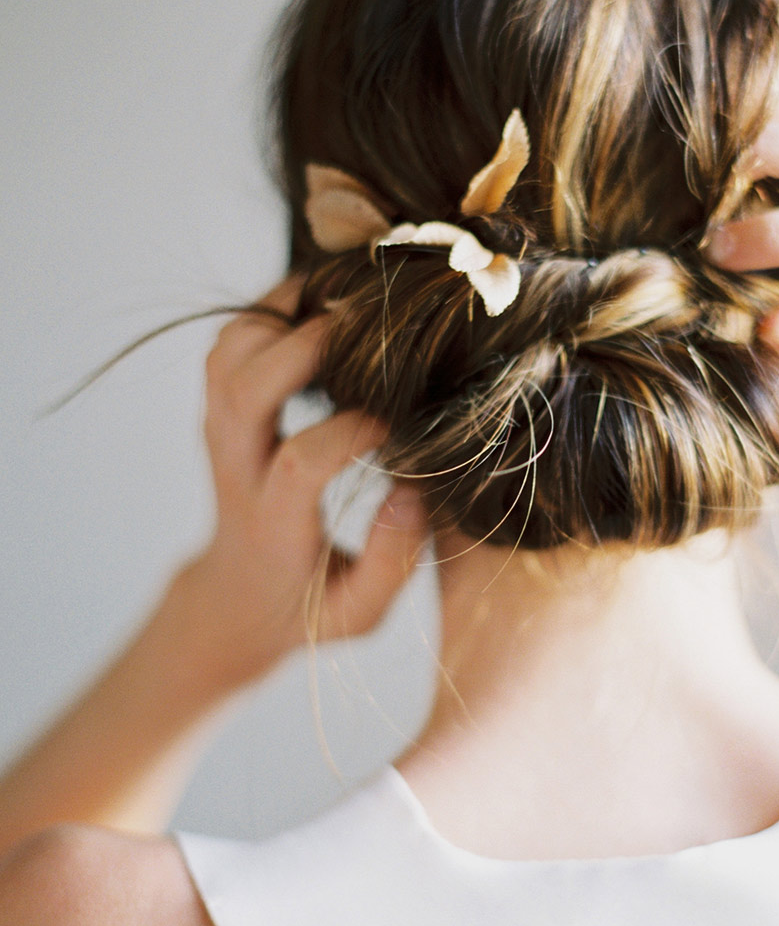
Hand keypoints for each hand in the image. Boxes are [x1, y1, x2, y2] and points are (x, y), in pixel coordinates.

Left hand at [176, 278, 424, 689]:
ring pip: (228, 354)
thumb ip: (389, 562)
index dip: (352, 433)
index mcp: (272, 524)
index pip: (299, 462)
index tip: (399, 428)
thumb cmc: (307, 609)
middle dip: (306, 347)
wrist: (233, 600)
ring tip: (349, 310)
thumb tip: (411, 490)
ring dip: (282, 320)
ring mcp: (219, 433)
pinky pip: (230, 341)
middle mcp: (235, 469)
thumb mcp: (358, 615)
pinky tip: (325, 309)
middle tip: (371, 332)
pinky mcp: (220, 409)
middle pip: (246, 389)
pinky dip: (272, 311)